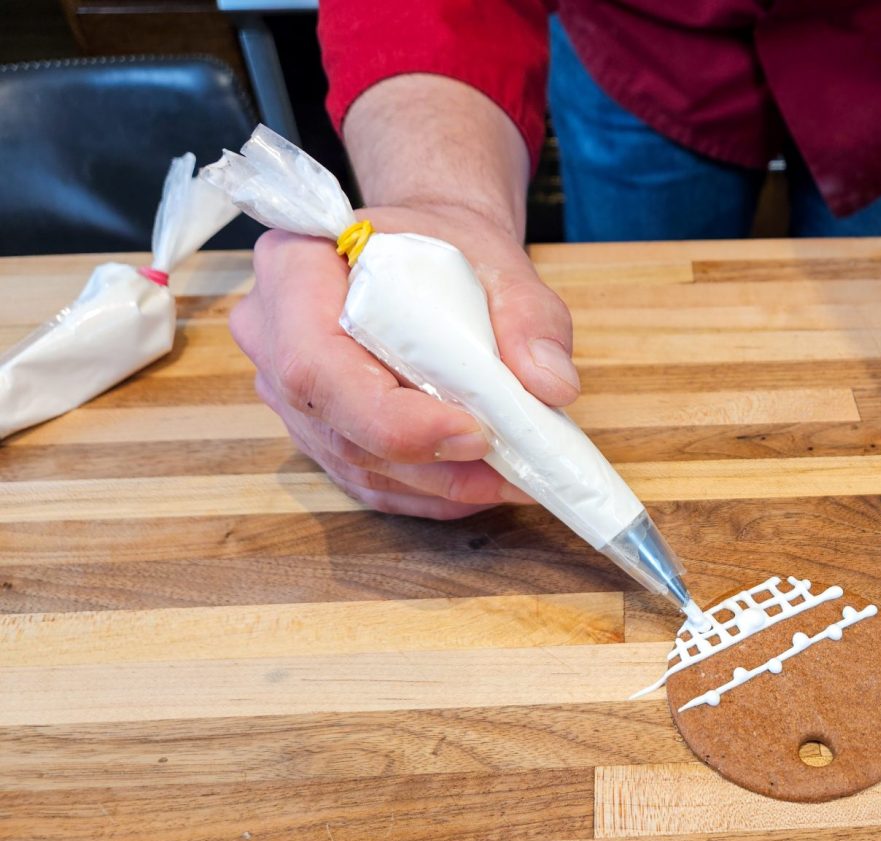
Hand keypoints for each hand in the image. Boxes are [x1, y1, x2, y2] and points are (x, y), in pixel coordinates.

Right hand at [230, 202, 578, 518]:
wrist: (425, 258)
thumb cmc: (446, 249)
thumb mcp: (497, 260)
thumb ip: (529, 316)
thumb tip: (551, 385)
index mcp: (293, 267)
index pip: (317, 363)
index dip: (390, 415)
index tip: (474, 432)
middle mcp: (271, 334)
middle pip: (336, 425)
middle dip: (429, 462)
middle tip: (511, 470)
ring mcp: (287, 392)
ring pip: (355, 463)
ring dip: (438, 485)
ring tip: (512, 479)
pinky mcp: (317, 431)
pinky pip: (366, 479)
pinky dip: (429, 492)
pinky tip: (480, 485)